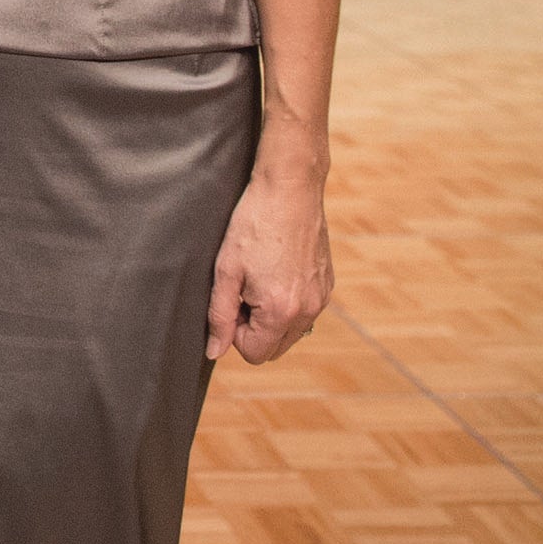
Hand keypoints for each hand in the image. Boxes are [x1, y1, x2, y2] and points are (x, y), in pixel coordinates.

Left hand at [206, 166, 332, 363]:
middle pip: (274, 348)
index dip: (234, 331)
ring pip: (290, 332)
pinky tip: (276, 271)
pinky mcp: (327, 285)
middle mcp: (308, 311)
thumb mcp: (226, 270)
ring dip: (270, 317)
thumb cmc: (253, 225)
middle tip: (242, 290)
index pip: (254, 353)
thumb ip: (219, 316)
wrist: (290, 190)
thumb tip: (215, 352)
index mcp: (281, 311)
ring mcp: (321, 299)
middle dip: (253, 329)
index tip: (231, 299)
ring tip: (259, 278)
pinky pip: (305, 312)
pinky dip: (288, 303)